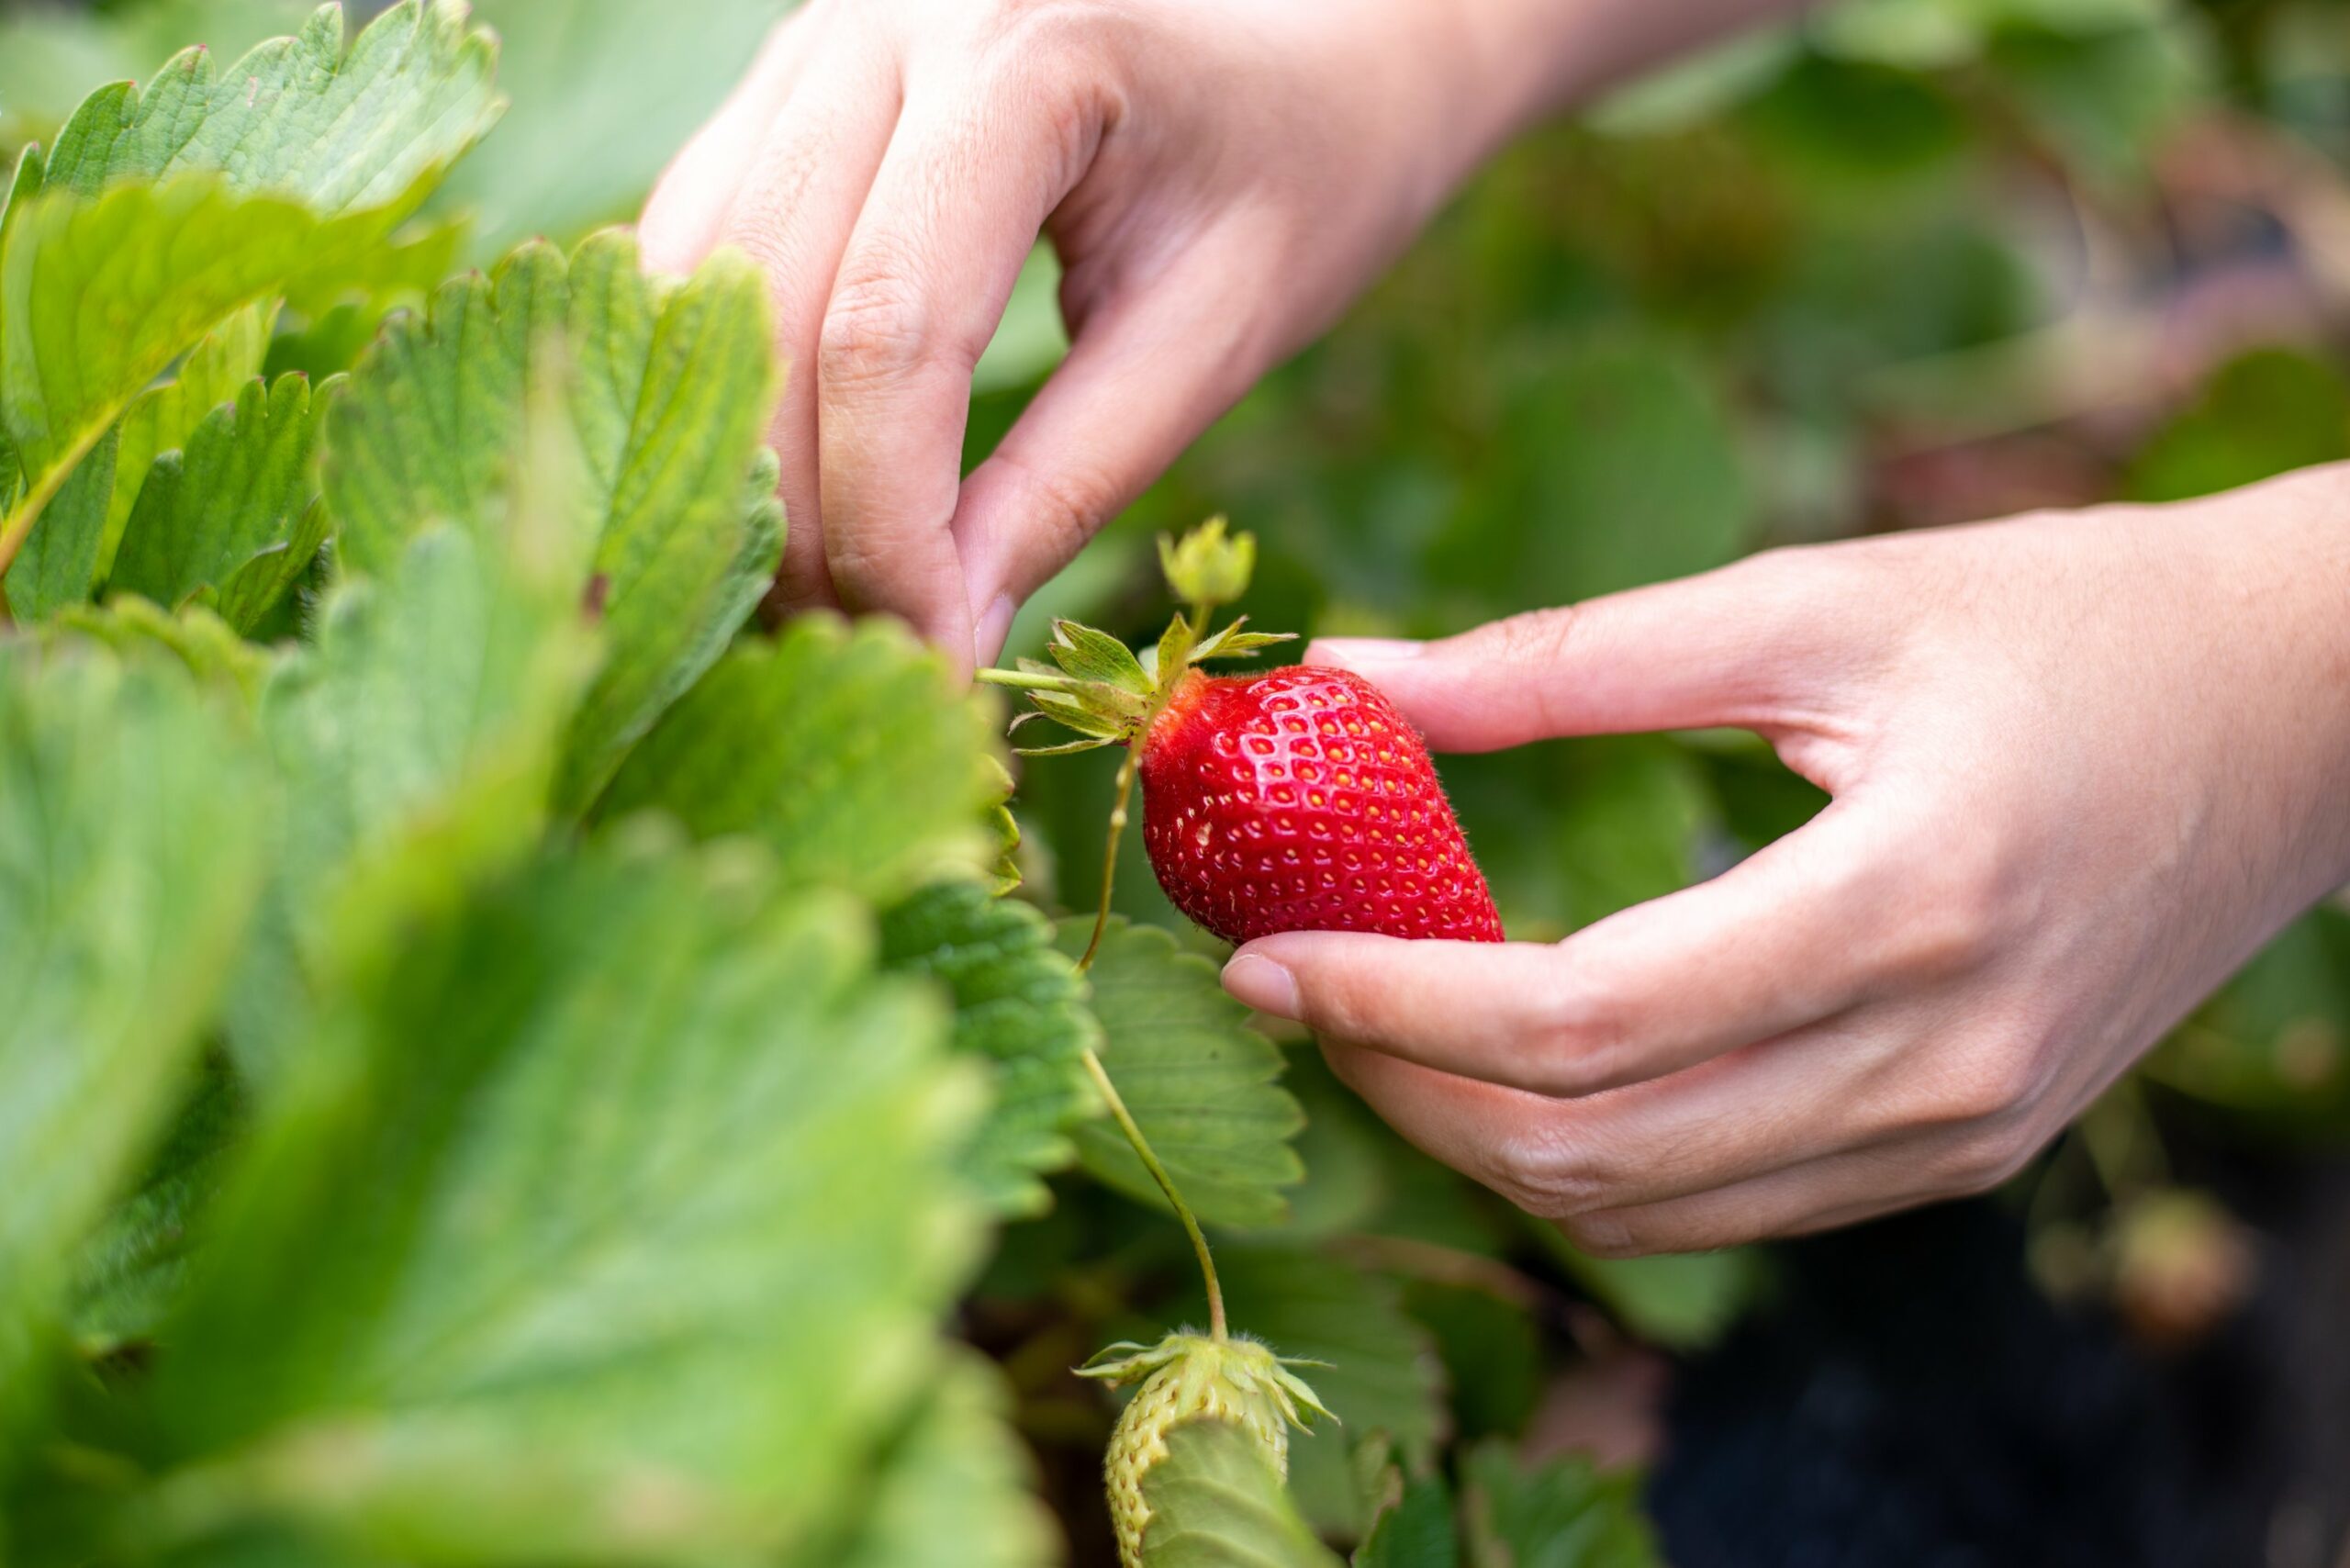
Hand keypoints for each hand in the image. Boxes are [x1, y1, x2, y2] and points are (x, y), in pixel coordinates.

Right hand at [638, 0, 1574, 668]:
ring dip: (742, 467)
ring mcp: (816, 41)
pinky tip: (788, 501)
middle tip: (863, 663)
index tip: (930, 657)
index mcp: (1029, 58)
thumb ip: (1069, 483)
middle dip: (799, 518)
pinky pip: (702, 255)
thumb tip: (935, 640)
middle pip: (767, 315)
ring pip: (701, 289)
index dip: (885, 524)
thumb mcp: (1219, 336)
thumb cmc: (1306, 172)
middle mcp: (884, 21)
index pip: (890, 330)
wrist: (1316, 34)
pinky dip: (731, 393)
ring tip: (820, 606)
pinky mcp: (785, 86)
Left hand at [1221, 466, 2349, 1254]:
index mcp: (1906, 900)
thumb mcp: (1811, 603)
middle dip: (1403, 1088)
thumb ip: (1565, 661)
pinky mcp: (1965, 1149)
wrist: (2298, 712)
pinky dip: (1593, 1159)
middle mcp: (1940, 1057)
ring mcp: (1961, 1130)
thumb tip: (1351, 678)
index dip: (1391, 1001)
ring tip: (1375, 1028)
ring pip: (1649, 1213)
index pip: (1585, 1022)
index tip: (1259, 957)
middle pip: (1595, 1152)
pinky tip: (1516, 1067)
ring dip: (1480, 1141)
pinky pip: (1730, 1206)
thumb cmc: (2060, 619)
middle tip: (1287, 991)